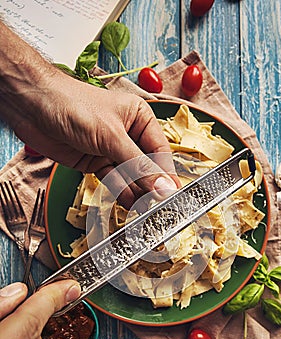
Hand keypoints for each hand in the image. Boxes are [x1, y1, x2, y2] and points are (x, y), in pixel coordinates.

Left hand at [0, 22, 179, 207]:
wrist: (31, 106)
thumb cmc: (73, 106)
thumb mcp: (111, 136)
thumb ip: (138, 165)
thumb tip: (164, 187)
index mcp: (140, 119)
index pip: (160, 152)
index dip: (166, 176)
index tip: (173, 197)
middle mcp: (129, 135)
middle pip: (146, 167)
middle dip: (152, 188)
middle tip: (160, 210)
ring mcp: (111, 150)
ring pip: (130, 177)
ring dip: (137, 194)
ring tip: (147, 214)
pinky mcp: (95, 163)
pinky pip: (113, 181)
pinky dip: (120, 193)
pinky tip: (131, 206)